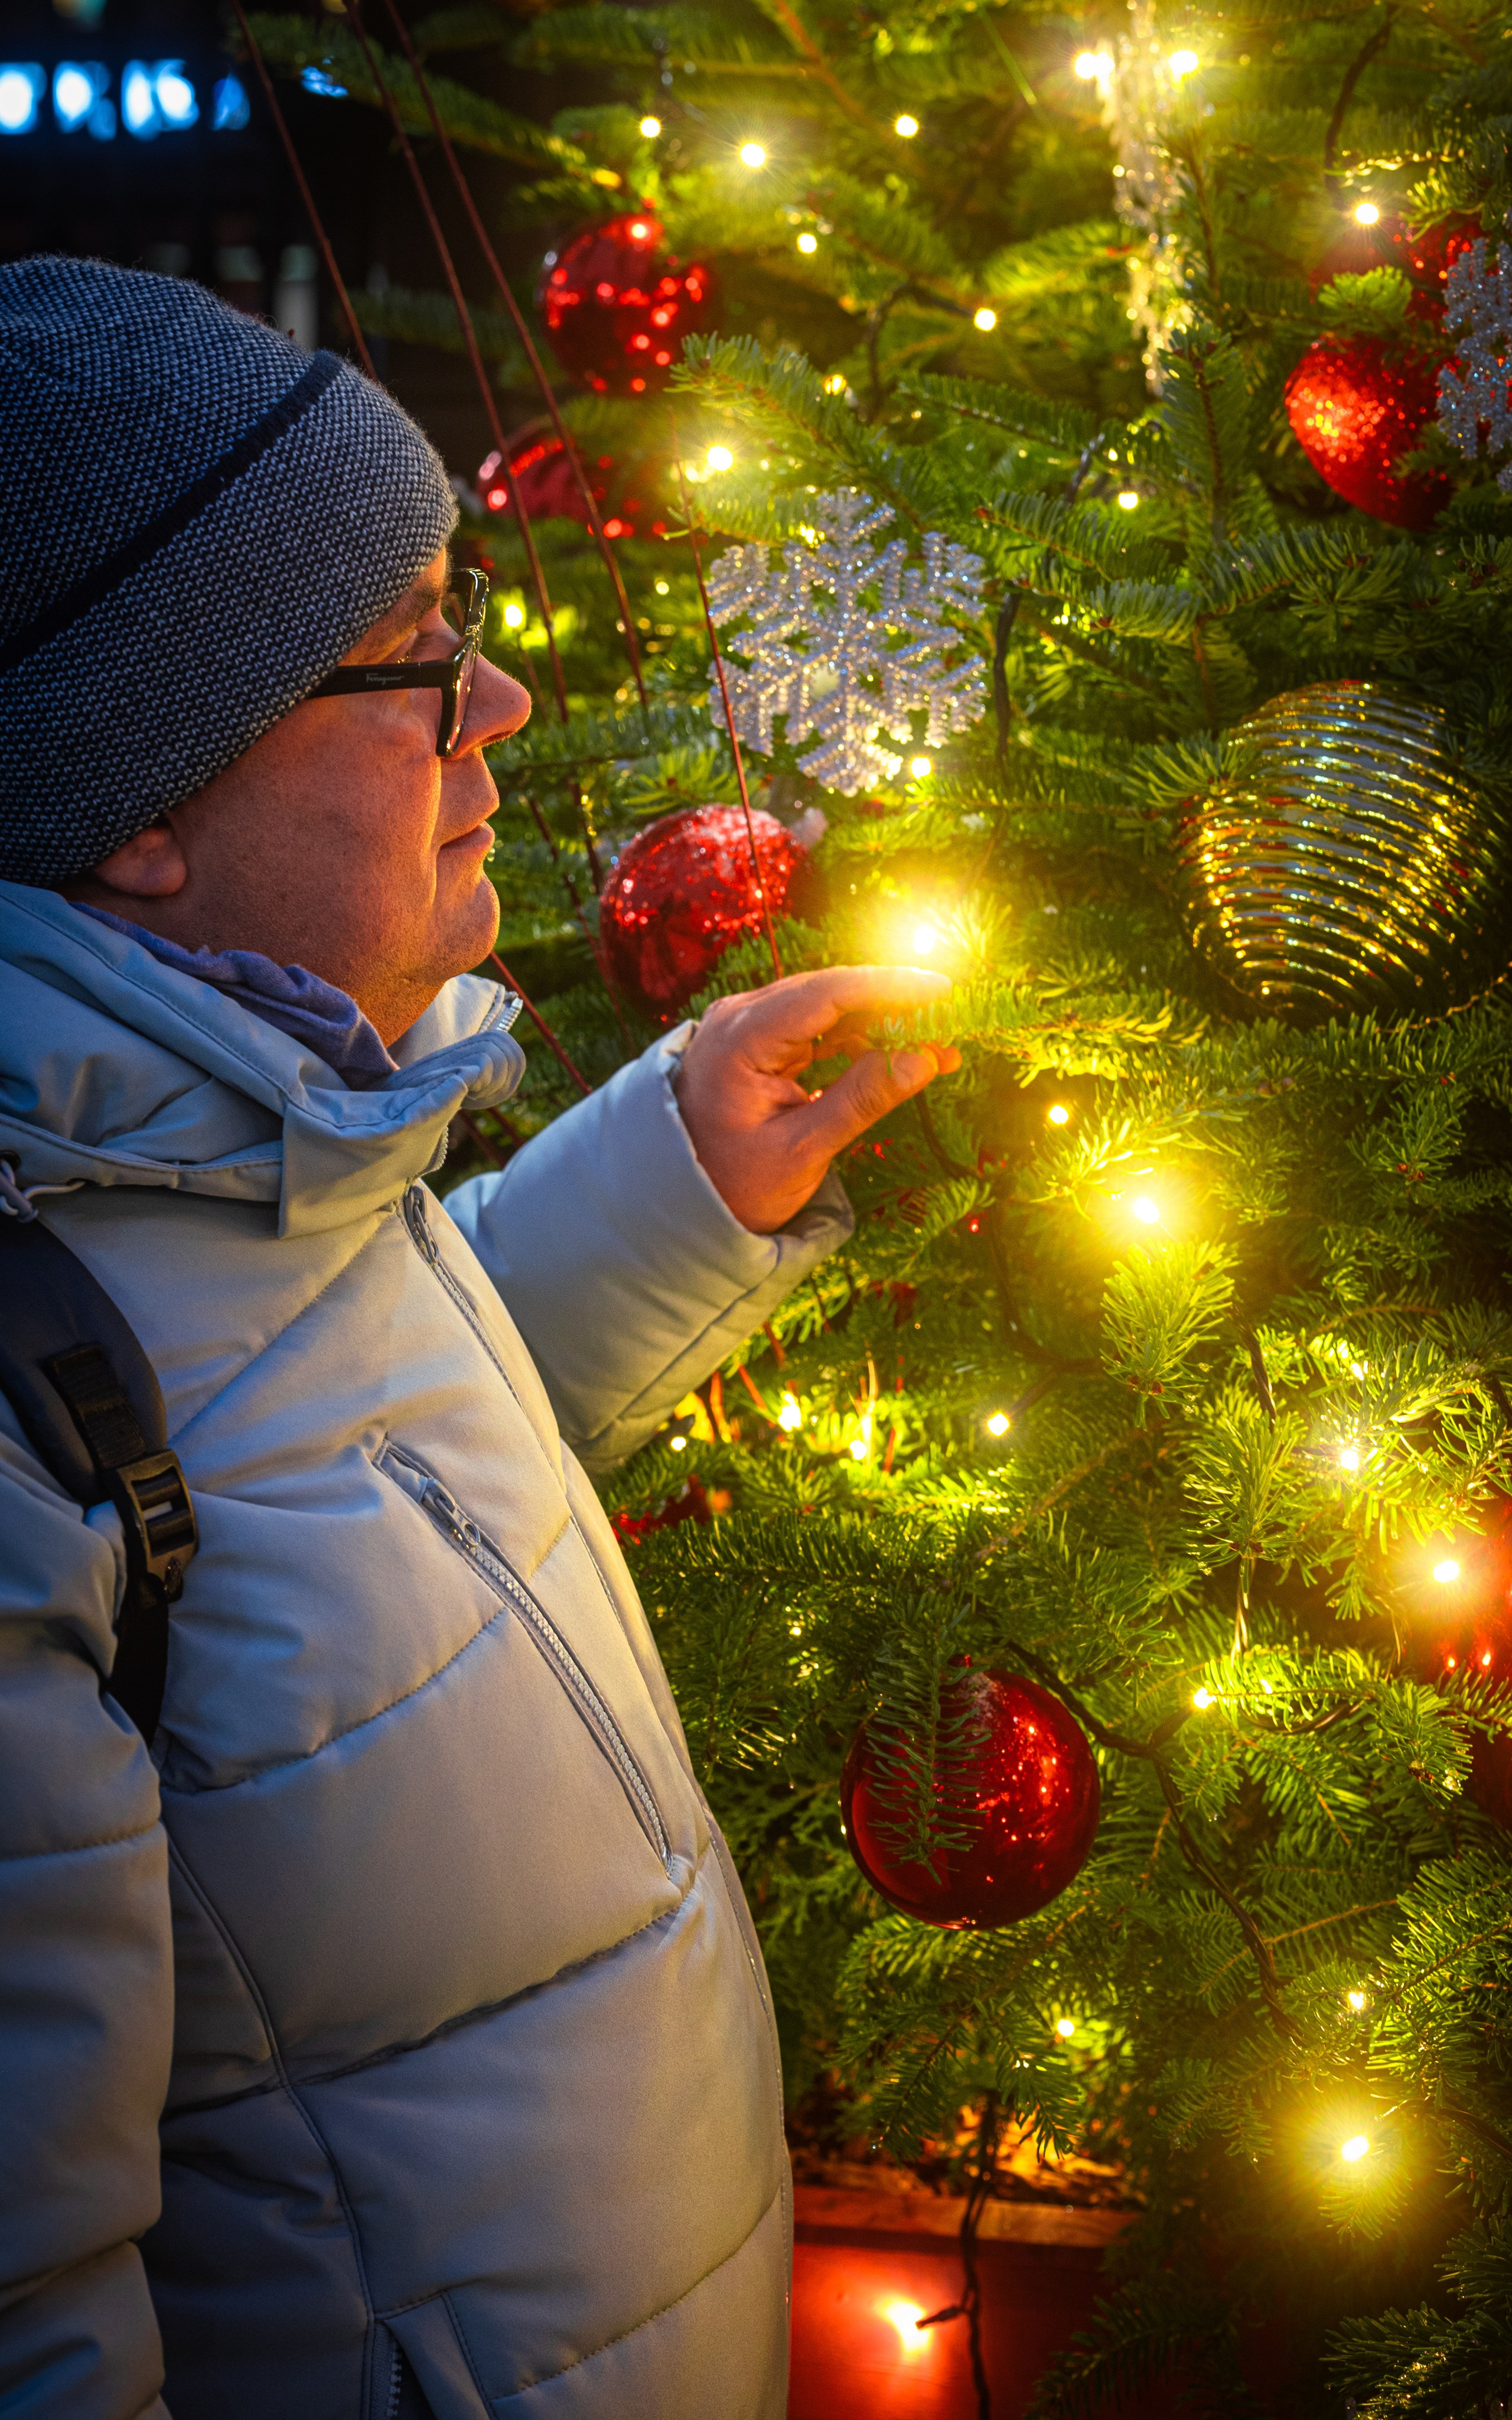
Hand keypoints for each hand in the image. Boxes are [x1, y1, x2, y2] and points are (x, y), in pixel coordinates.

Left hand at [674, 966, 959, 1233]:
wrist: (676, 1206)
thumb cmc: (731, 1184)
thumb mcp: (802, 1151)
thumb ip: (862, 1100)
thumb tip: (925, 1058)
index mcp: (739, 1038)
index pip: (826, 993)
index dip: (889, 986)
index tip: (942, 989)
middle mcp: (740, 1018)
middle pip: (830, 992)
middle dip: (894, 1005)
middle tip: (953, 1021)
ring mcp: (748, 1029)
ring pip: (829, 1009)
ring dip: (883, 1024)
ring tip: (939, 1047)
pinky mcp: (761, 1046)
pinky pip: (819, 1030)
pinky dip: (860, 1041)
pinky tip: (901, 1056)